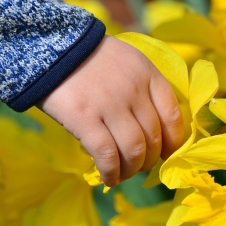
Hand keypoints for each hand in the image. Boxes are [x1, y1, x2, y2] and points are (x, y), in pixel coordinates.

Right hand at [38, 35, 183, 186]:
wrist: (51, 46)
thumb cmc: (90, 59)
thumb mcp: (127, 62)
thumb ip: (143, 89)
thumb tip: (153, 133)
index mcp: (147, 73)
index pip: (172, 115)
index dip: (174, 142)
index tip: (166, 154)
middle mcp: (133, 90)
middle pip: (153, 138)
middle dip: (149, 160)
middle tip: (138, 166)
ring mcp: (109, 104)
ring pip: (133, 150)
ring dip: (131, 170)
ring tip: (123, 174)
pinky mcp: (84, 118)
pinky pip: (107, 155)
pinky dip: (111, 172)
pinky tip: (108, 178)